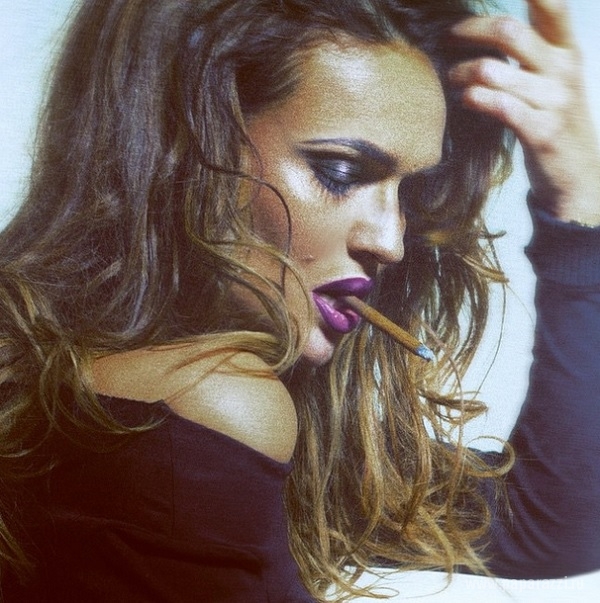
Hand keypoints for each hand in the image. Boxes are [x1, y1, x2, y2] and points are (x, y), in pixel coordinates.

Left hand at [449, 0, 599, 225]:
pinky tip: (463, 99)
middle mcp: (563, 69)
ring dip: (461, 72)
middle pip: (508, 31)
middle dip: (469, 29)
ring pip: (493, 72)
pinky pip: (499, 106)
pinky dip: (474, 99)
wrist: (576, 173)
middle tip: (447, 37)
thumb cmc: (553, 119)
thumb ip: (532, 48)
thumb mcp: (553, 78)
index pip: (551, 3)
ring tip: (450, 77)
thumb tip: (487, 24)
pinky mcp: (541, 131)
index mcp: (567, 49)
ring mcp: (554, 101)